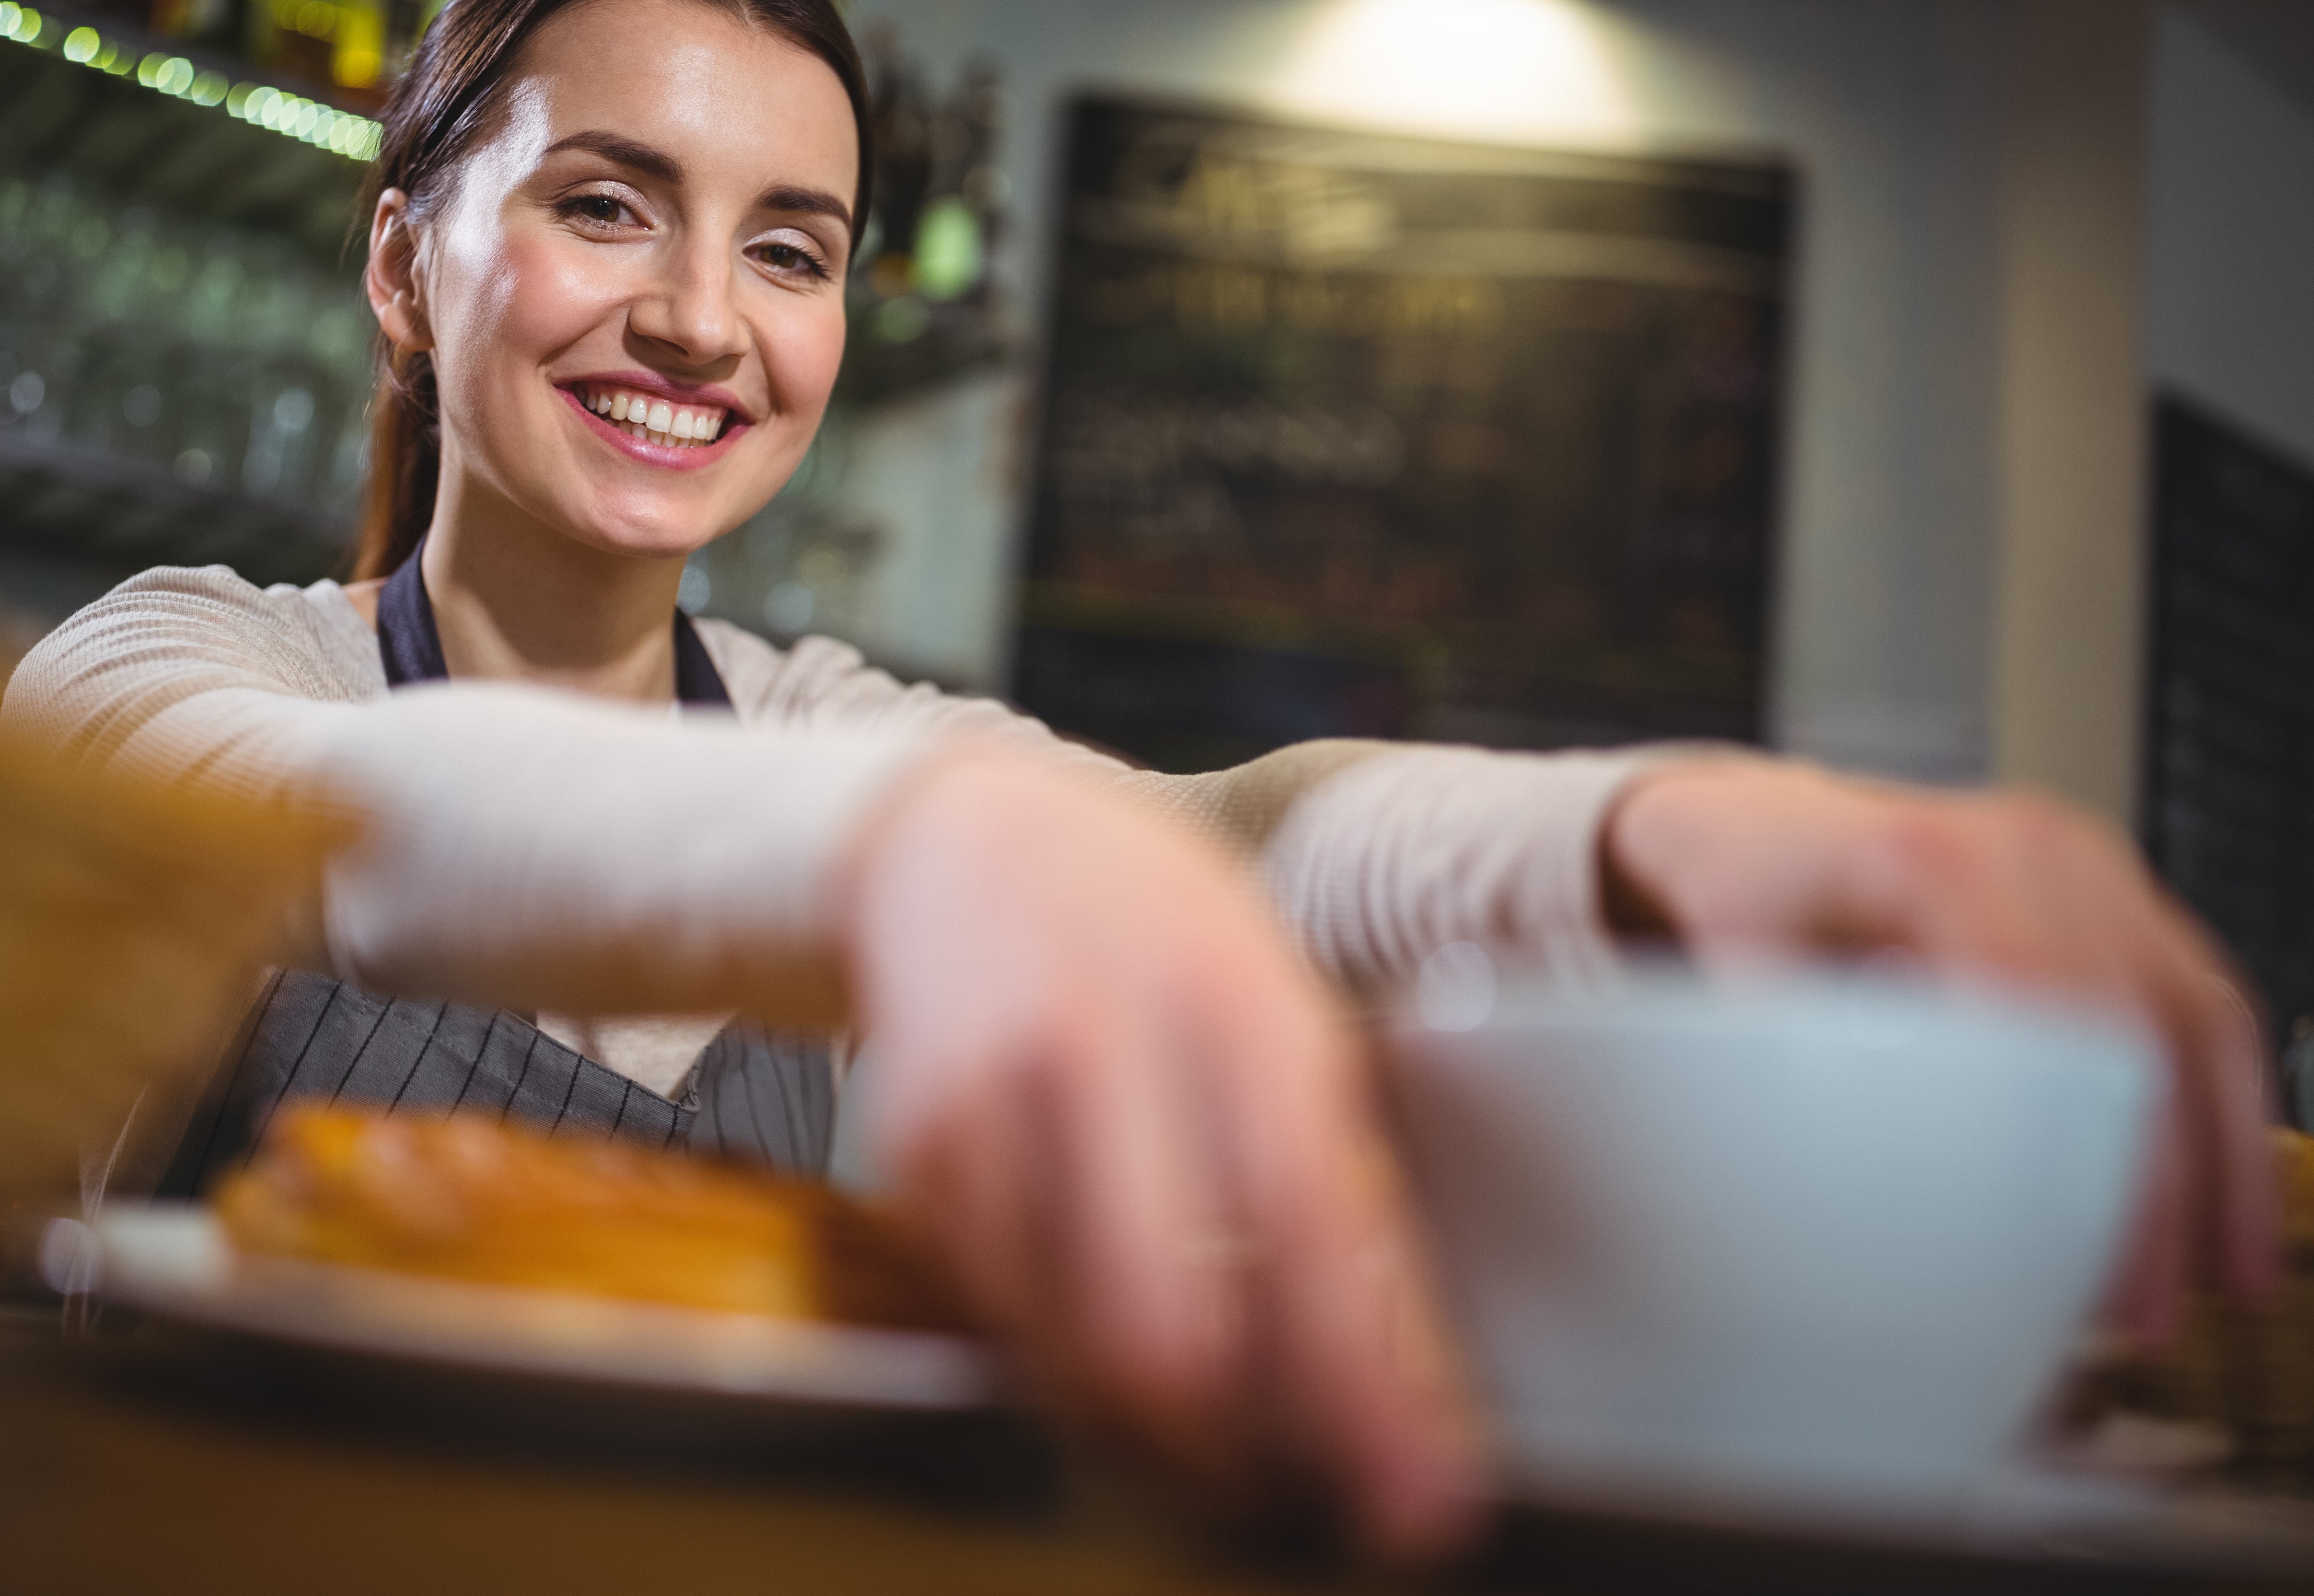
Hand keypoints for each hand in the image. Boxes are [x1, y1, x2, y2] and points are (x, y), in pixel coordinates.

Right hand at [834, 749, 1485, 1556]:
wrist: (953, 837)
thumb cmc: (1146, 918)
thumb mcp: (1271, 991)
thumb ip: (1328, 1152)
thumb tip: (1401, 1341)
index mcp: (1226, 1001)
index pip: (1310, 1232)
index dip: (1371, 1390)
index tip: (1424, 1500)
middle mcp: (1094, 1052)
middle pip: (1166, 1331)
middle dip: (1245, 1451)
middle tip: (1310, 1487)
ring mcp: (985, 1108)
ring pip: (1072, 1356)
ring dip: (1158, 1430)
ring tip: (1220, 1434)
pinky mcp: (912, 1157)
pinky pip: (1003, 1319)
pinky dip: (1071, 1363)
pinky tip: (1116, 1338)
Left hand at [1603, 757, 2279, 1338]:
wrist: (1755, 816)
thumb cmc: (1740, 881)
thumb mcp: (1729, 956)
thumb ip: (1770, 1050)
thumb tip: (1803, 1169)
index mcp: (1936, 861)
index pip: (2052, 1010)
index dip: (2083, 1139)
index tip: (2088, 1243)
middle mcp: (2031, 847)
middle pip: (2146, 1022)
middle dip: (2168, 1178)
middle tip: (2145, 1302)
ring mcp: (2085, 861)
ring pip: (2199, 1013)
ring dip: (2222, 1153)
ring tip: (2215, 1270)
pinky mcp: (2110, 888)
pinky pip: (2195, 995)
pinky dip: (2219, 1096)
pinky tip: (2217, 1186)